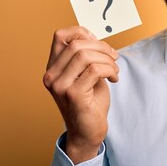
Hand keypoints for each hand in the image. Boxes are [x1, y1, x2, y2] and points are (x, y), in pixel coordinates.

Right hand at [42, 26, 118, 162]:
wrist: (88, 133)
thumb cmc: (89, 103)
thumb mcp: (86, 74)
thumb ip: (86, 56)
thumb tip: (94, 38)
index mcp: (53, 68)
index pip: (61, 36)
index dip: (82, 32)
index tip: (99, 43)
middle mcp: (51, 76)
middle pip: (76, 44)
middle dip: (101, 47)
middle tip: (114, 57)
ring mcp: (60, 86)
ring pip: (85, 56)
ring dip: (107, 59)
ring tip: (114, 69)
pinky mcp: (73, 95)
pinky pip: (95, 70)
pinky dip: (109, 70)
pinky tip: (114, 78)